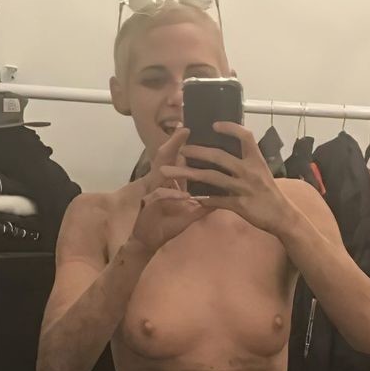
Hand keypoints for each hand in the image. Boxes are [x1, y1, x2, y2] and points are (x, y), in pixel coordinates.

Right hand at [130, 127, 209, 256]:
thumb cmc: (166, 225)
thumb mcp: (189, 214)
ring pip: (160, 171)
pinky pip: (160, 195)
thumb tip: (221, 198)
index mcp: (171, 183)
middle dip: (174, 144)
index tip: (194, 133)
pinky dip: (173, 194)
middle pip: (166, 159)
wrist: (148, 241)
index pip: (177, 161)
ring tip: (181, 152)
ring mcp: (153, 191)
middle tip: (185, 129)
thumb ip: (203, 205)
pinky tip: (184, 195)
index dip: (183, 147)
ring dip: (170, 161)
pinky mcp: (148, 204)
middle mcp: (160, 183)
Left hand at [183, 125, 292, 236]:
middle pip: (220, 156)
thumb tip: (230, 148)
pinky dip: (203, 199)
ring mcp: (244, 188)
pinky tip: (191, 198)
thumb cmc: (270, 192)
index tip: (214, 125)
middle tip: (182, 149)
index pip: (245, 137)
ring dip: (189, 174)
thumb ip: (246, 160)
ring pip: (212, 178)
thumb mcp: (262, 171)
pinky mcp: (240, 205)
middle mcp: (250, 171)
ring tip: (171, 172)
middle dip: (198, 152)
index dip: (230, 128)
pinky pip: (216, 201)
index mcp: (256, 160)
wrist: (282, 216)